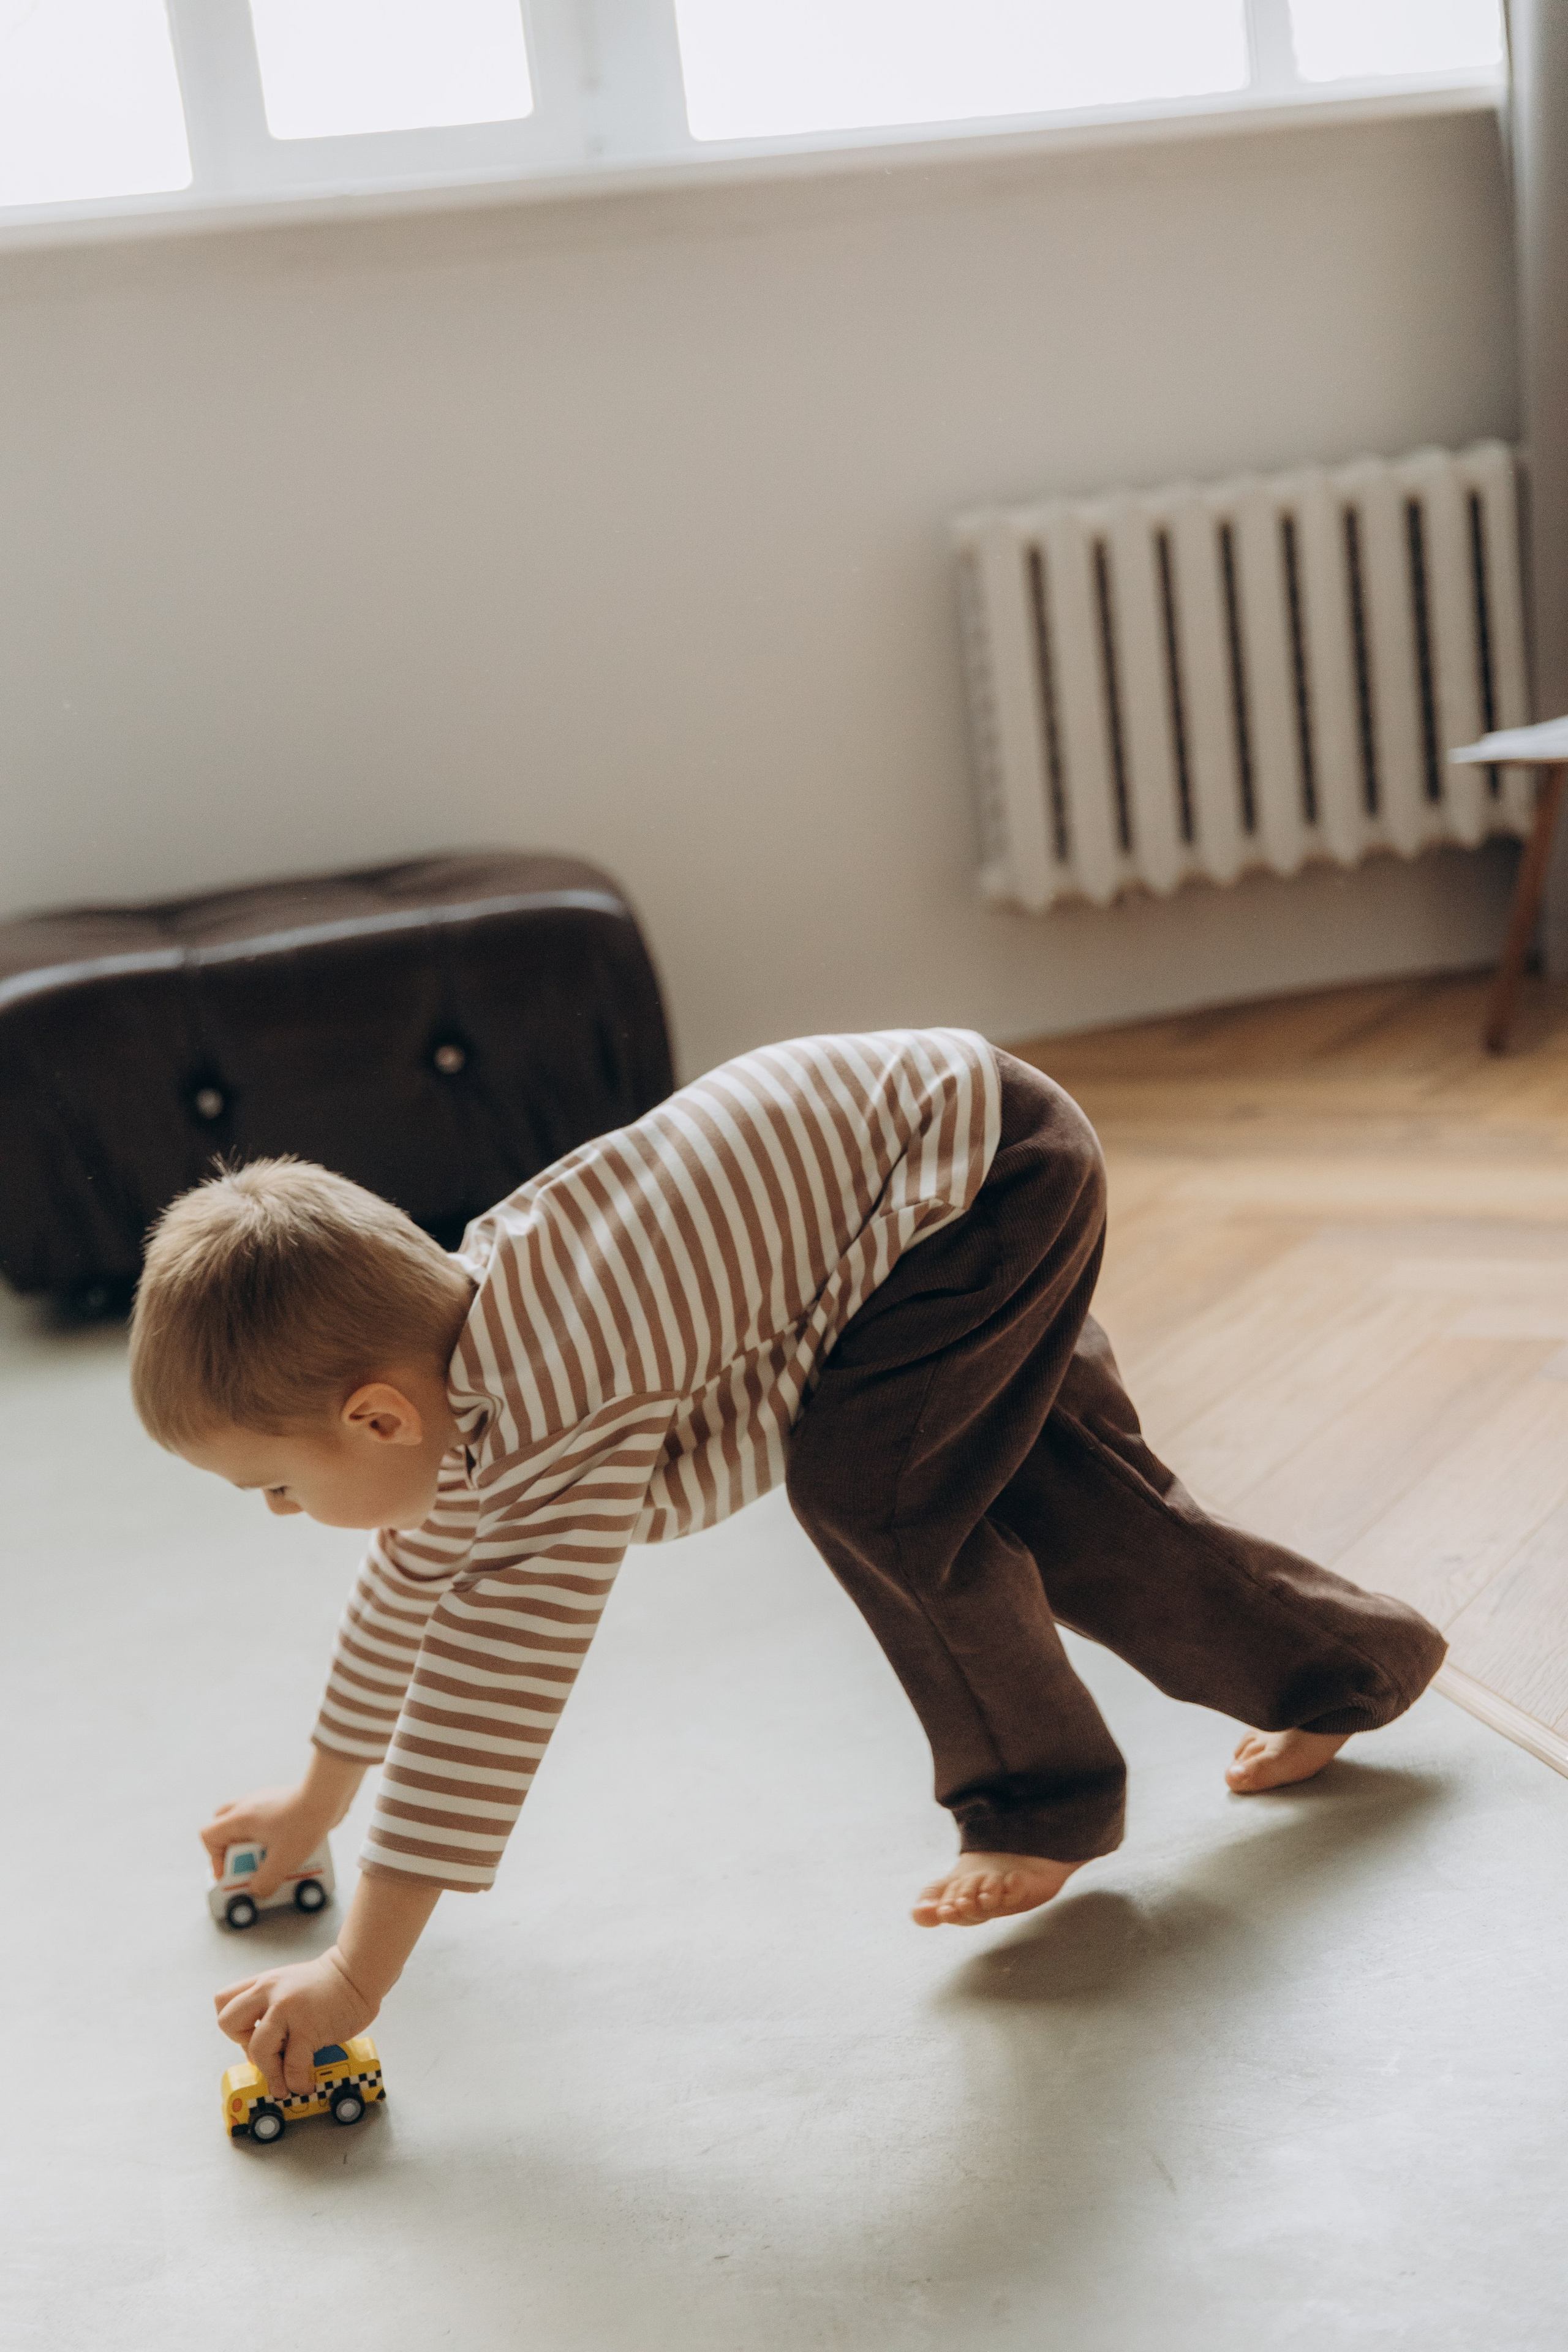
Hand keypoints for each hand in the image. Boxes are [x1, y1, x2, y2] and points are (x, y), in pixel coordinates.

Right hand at [200, 1748, 364, 1897]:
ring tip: (273, 1858)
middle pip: (224, 1828)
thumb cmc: (303, 1822)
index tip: (233, 1871)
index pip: (209, 1835)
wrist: (328, 1796)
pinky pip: (265, 1821)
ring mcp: (264, 1800)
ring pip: (245, 1824)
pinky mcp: (280, 1801)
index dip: (215, 1858)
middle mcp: (248, 1805)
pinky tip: (288, 1847)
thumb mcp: (281, 1861)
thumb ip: (264, 1882)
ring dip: (253, 1844)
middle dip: (233, 1850)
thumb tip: (257, 1890)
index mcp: (240, 1817)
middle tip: (250, 1863)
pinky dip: (270, 1836)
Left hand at [214, 1874, 440, 2097]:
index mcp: (264, 1982)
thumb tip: (261, 2046)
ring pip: (258, 2050)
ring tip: (285, 2084)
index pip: (222, 2002)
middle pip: (227, 2024)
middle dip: (243, 2046)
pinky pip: (291, 2065)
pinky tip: (305, 2083)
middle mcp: (270, 1991)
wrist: (358, 1973)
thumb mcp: (289, 1985)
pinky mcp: (309, 2026)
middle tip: (269, 2054)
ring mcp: (288, 2008)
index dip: (233, 2026)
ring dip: (271, 2074)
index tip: (253, 2035)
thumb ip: (270, 2005)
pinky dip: (296, 2082)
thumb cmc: (327, 1984)